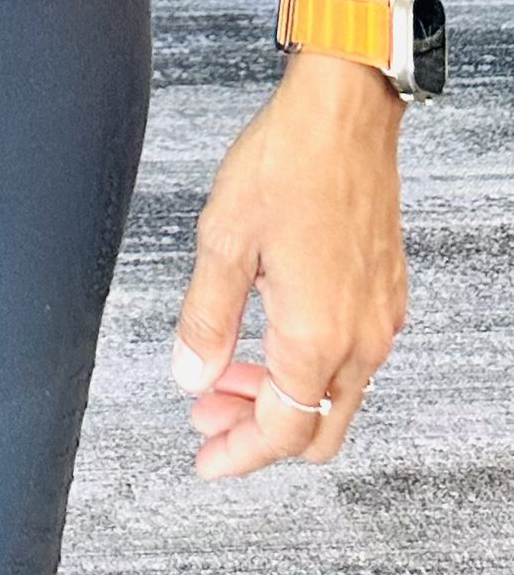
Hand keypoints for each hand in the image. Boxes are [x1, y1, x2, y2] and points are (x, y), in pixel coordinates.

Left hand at [173, 53, 406, 475]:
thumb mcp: (223, 239)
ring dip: (281, 397)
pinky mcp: (385, 292)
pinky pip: (350, 358)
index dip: (238, 454)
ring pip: (334, 396)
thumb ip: (206, 319)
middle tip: (206, 417)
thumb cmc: (286, 163)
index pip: (280, 430)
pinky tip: (266, 333)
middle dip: (257, 434)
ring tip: (224, 371)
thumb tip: (189, 377)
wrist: (344, 115)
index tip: (205, 459)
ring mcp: (378, 317)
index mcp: (317, 336)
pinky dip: (307, 366)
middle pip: (315, 430)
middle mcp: (359, 339)